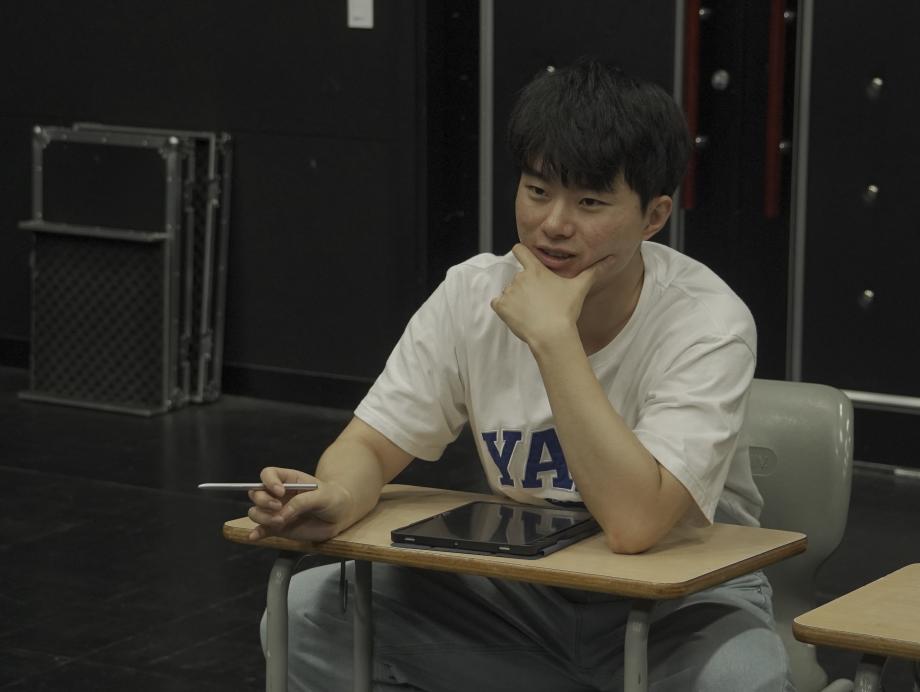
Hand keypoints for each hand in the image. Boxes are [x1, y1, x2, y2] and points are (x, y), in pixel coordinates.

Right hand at [246, 466, 352, 541]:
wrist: (340, 515)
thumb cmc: (332, 498)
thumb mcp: (322, 496)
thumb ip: (302, 502)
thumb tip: (282, 515)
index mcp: (289, 480)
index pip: (268, 474)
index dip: (269, 481)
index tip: (280, 492)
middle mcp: (278, 495)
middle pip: (256, 493)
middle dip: (263, 500)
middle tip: (278, 507)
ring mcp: (277, 511)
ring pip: (256, 511)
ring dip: (262, 517)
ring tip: (280, 522)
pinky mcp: (278, 528)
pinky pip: (262, 530)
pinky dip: (256, 533)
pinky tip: (255, 536)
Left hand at [490, 244, 611, 347]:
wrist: (552, 334)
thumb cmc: (566, 311)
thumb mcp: (580, 288)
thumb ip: (593, 271)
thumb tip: (612, 259)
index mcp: (536, 270)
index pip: (520, 250)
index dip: (520, 252)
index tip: (521, 256)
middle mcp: (519, 277)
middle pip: (519, 277)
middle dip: (526, 287)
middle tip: (540, 302)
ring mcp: (509, 292)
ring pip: (510, 292)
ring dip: (517, 299)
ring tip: (532, 312)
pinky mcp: (501, 307)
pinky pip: (498, 304)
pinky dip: (505, 309)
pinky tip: (519, 316)